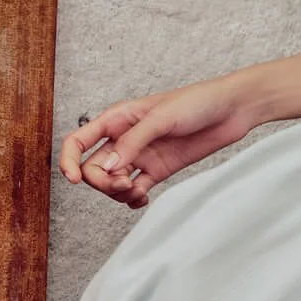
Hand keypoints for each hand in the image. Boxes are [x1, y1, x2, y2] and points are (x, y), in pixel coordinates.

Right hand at [60, 77, 257, 206]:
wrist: (231, 111)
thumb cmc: (197, 102)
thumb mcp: (162, 118)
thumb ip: (133, 142)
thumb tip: (108, 166)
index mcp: (117, 119)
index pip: (79, 141)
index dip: (69, 160)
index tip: (74, 179)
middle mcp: (124, 139)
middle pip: (94, 168)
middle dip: (102, 182)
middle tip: (124, 185)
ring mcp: (141, 156)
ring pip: (113, 182)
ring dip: (118, 193)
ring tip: (137, 192)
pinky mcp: (158, 170)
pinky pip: (135, 190)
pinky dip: (133, 199)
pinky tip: (143, 198)